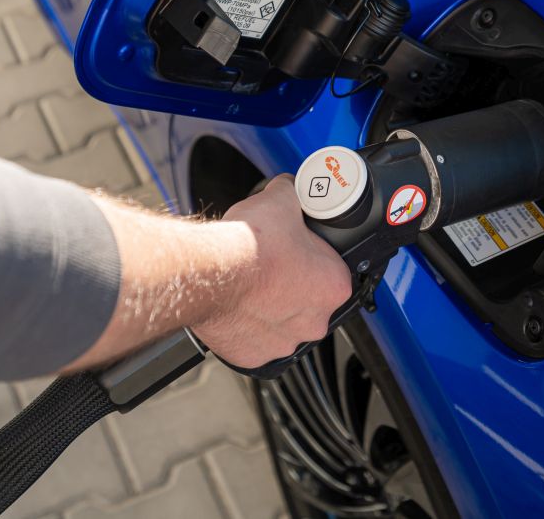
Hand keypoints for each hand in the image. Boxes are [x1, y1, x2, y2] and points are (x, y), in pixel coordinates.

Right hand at [63, 174, 351, 372]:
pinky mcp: (253, 356)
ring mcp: (283, 343)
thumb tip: (288, 188)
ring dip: (269, 309)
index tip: (296, 253)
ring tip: (250, 287)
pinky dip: (246, 327)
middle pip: (308, 303)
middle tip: (271, 269)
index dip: (313, 260)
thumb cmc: (249, 243)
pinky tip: (236, 306)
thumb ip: (291, 194)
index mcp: (334, 286)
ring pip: (281, 325)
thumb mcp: (280, 200)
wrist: (209, 270)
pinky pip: (254, 341)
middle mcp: (314, 321)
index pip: (333, 273)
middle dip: (291, 288)